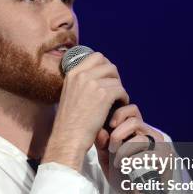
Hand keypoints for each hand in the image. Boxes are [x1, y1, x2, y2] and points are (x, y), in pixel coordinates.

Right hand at [42, 53, 128, 170]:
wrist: (68, 137)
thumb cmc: (69, 122)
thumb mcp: (69, 94)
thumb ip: (81, 83)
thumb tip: (99, 78)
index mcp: (73, 73)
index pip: (96, 57)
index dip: (105, 66)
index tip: (107, 78)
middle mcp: (82, 75)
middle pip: (109, 65)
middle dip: (115, 77)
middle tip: (114, 91)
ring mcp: (93, 84)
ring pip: (116, 79)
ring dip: (119, 90)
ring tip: (116, 101)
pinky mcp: (103, 95)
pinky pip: (121, 90)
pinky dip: (123, 99)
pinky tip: (118, 107)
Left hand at [94, 104, 177, 193]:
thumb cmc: (124, 180)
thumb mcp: (107, 159)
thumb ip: (103, 144)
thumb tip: (100, 131)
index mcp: (140, 132)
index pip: (132, 110)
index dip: (118, 114)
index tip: (108, 127)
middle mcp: (152, 135)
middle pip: (134, 119)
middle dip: (117, 134)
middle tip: (112, 149)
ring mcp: (161, 146)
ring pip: (139, 135)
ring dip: (123, 149)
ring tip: (119, 162)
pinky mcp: (165, 159)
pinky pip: (145, 152)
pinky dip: (131, 160)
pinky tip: (128, 170)